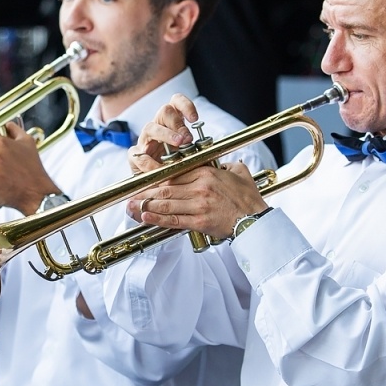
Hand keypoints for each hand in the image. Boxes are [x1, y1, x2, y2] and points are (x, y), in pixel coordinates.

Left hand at [127, 161, 266, 239]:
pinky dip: (157, 218)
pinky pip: (174, 220)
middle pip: (165, 188)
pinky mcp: (199, 222)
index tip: (144, 180)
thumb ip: (224, 166)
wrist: (256, 221)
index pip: (174, 174)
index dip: (156, 178)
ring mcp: (198, 205)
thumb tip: (219, 163)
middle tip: (129, 195)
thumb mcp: (237, 173)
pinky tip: (145, 216)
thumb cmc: (248, 199)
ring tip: (131, 207)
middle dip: (144, 192)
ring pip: (166, 204)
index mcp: (206, 173)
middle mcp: (199, 188)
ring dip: (145, 205)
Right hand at [129, 94, 202, 174]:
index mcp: (172, 122)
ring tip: (178, 144)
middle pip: (165, 111)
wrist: (157, 181)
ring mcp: (145, 139)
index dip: (185, 105)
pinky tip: (160, 168)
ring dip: (166, 135)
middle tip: (187, 138)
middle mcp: (158, 126)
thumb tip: (208, 149)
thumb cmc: (176, 164)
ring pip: (150, 127)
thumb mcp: (190, 154)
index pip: (176, 102)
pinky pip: (140, 155)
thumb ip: (197, 149)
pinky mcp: (135, 155)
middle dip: (177, 123)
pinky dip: (151, 162)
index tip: (194, 119)